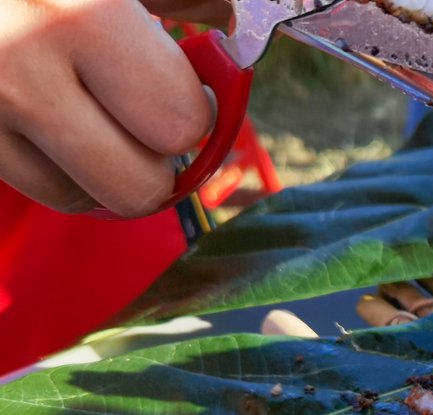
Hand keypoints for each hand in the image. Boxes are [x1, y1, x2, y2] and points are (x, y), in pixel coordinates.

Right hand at [0, 0, 226, 216]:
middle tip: (140, 108)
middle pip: (136, 188)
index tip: (181, 79)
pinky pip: (28, 185)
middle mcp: (21, 70)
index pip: (179, 122)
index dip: (193, 108)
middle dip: (152, 156)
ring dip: (99, 166)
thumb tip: (232, 26)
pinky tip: (46, 112)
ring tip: (87, 105)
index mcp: (79, 17)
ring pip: (80, 198)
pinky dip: (50, 162)